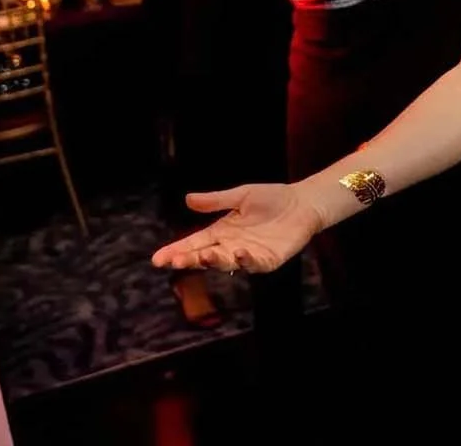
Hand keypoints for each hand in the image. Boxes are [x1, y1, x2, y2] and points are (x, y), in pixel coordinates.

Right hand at [151, 183, 322, 273]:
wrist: (303, 202)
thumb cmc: (272, 198)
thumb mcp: (240, 196)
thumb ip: (215, 200)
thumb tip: (187, 199)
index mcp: (222, 232)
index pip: (194, 243)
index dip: (176, 251)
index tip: (157, 259)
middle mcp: (231, 246)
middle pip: (205, 256)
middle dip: (189, 260)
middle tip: (174, 262)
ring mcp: (249, 255)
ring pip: (227, 263)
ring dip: (215, 261)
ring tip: (204, 256)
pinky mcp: (268, 260)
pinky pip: (254, 264)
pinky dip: (245, 260)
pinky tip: (238, 253)